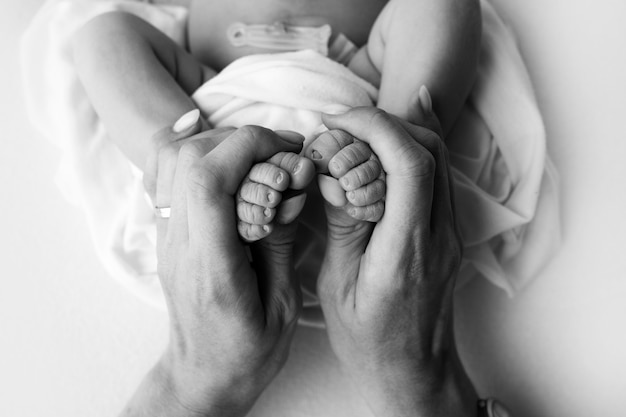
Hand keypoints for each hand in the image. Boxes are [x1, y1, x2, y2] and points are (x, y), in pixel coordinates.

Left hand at [126, 121, 307, 415]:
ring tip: (259, 155)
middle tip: (283, 153)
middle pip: (188, 158)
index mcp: (211, 267)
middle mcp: (179, 244)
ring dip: (220, 143)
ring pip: (171, 158)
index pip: (208, 179)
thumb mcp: (282, 302)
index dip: (250, 147)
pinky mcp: (169, 233)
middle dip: (242, 141)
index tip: (289, 152)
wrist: (205, 374)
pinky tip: (215, 143)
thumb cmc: (249, 350)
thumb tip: (290, 183)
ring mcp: (167, 237)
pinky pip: (165, 174)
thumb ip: (282, 239)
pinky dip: (189, 147)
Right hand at [317, 87, 477, 415]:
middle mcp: (437, 235)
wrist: (411, 371)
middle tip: (343, 126)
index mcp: (405, 250)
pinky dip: (414, 150)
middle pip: (430, 150)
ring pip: (439, 158)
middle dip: (384, 123)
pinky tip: (392, 137)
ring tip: (357, 135)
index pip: (408, 165)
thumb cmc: (367, 339)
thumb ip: (342, 223)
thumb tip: (336, 173)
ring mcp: (449, 234)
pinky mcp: (448, 234)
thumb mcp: (338, 283)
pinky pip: (438, 177)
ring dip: (399, 133)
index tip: (338, 122)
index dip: (375, 127)